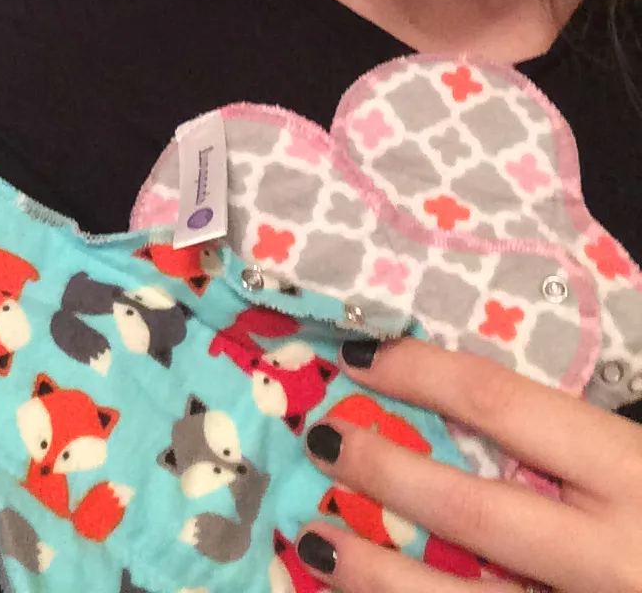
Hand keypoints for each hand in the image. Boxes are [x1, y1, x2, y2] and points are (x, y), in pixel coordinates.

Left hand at [296, 337, 641, 591]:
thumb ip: (583, 439)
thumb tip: (469, 404)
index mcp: (636, 477)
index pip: (505, 404)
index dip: (420, 373)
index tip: (360, 354)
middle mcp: (612, 559)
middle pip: (473, 513)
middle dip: (384, 472)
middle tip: (320, 440)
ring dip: (377, 578)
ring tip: (315, 542)